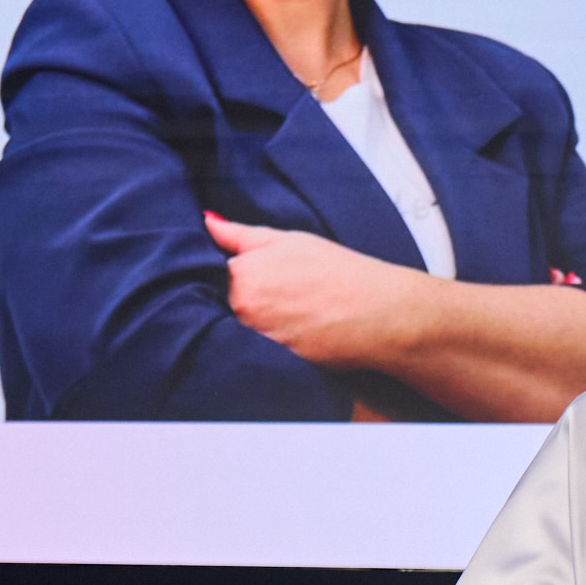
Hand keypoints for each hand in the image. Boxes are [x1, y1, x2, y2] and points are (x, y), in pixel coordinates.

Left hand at [204, 211, 422, 367]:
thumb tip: (207, 222)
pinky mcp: (277, 362)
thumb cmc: (338, 271)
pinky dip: (280, 343)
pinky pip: (267, 351)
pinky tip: (303, 334)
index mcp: (241, 274)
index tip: (266, 276)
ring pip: (247, 330)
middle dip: (250, 301)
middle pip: (228, 305)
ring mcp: (258, 338)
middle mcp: (242, 309)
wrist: (378, 312)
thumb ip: (241, 234)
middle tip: (286, 295)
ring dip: (263, 324)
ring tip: (297, 314)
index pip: (217, 276)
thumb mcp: (288, 240)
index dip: (241, 276)